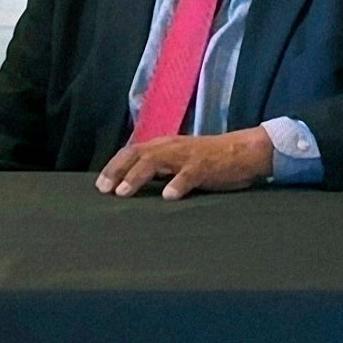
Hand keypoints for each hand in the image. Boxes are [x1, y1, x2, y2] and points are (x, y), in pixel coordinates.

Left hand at [95, 128, 273, 200]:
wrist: (242, 151)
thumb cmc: (208, 159)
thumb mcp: (179, 160)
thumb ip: (160, 168)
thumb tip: (134, 182)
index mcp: (164, 145)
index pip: (132, 151)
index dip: (114, 166)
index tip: (100, 185)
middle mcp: (171, 147)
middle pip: (137, 153)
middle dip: (118, 171)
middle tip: (104, 189)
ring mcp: (187, 156)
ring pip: (156, 161)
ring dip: (137, 176)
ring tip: (124, 192)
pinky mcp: (205, 167)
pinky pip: (189, 175)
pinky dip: (177, 184)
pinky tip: (168, 197)